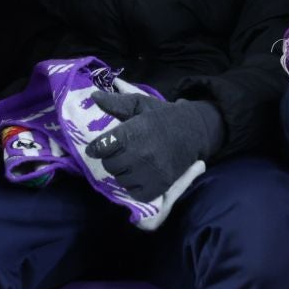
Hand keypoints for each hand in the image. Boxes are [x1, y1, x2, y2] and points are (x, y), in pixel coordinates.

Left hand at [84, 93, 222, 202]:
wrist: (194, 131)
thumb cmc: (162, 117)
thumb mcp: (140, 104)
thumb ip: (115, 103)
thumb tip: (94, 96)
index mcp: (134, 132)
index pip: (103, 146)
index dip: (97, 147)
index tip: (96, 148)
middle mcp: (142, 154)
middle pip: (110, 165)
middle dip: (111, 158)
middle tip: (121, 152)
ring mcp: (151, 173)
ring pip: (121, 179)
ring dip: (122, 172)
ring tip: (132, 162)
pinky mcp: (160, 186)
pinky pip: (134, 193)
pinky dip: (134, 186)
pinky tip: (140, 175)